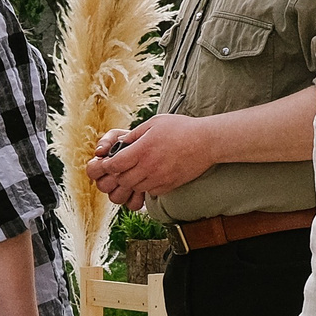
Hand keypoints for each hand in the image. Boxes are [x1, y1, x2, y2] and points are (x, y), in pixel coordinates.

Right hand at [87, 129, 144, 209]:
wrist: (153, 150)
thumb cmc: (132, 142)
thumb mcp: (119, 136)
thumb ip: (107, 140)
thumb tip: (99, 152)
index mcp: (101, 166)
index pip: (91, 171)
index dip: (99, 167)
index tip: (109, 160)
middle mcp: (108, 181)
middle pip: (103, 186)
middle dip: (114, 177)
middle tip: (126, 168)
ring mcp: (120, 191)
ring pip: (115, 198)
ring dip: (126, 188)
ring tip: (137, 176)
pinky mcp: (133, 199)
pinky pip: (132, 204)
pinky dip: (138, 197)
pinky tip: (144, 185)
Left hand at [91, 115, 216, 201]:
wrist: (206, 142)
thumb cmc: (181, 129)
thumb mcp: (154, 123)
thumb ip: (134, 133)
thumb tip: (120, 142)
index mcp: (142, 150)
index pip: (114, 165)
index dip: (108, 164)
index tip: (109, 161)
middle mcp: (149, 167)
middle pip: (122, 180)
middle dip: (119, 174)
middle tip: (122, 167)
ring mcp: (159, 178)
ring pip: (136, 187)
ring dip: (132, 181)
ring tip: (137, 170)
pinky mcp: (169, 185)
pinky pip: (150, 192)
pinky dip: (146, 186)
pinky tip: (151, 175)